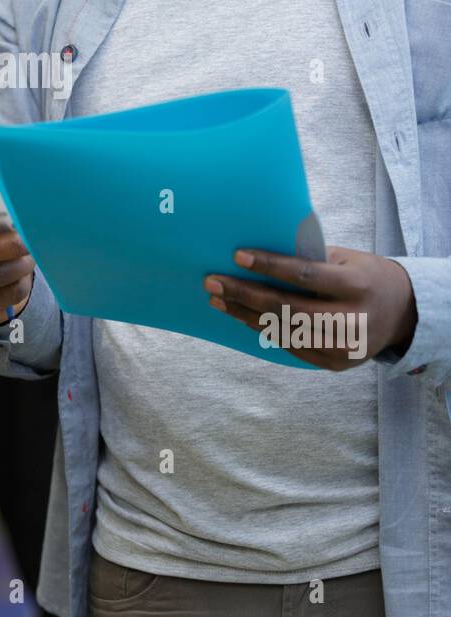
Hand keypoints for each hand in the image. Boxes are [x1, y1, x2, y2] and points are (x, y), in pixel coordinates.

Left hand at [203, 246, 416, 369]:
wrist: (404, 313)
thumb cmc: (366, 275)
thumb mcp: (347, 259)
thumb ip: (311, 258)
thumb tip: (262, 252)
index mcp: (357, 286)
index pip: (306, 275)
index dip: (270, 266)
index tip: (237, 256)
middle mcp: (351, 320)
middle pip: (288, 309)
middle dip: (245, 295)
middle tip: (213, 282)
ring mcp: (344, 347)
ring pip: (284, 332)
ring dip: (246, 316)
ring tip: (219, 300)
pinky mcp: (335, 364)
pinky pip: (291, 347)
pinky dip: (263, 331)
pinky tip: (242, 317)